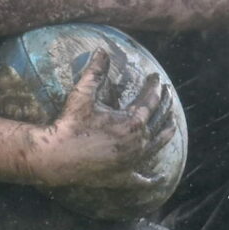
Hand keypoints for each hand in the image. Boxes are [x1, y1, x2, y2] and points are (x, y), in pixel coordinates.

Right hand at [32, 50, 177, 190]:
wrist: (56, 157)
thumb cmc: (69, 125)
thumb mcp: (82, 95)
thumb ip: (95, 72)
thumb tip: (102, 50)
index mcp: (132, 123)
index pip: (151, 100)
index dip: (154, 86)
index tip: (156, 77)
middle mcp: (138, 143)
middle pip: (159, 121)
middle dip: (165, 105)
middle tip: (167, 94)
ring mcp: (132, 162)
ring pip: (157, 146)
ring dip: (166, 133)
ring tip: (172, 125)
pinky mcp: (123, 177)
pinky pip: (142, 179)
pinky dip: (151, 179)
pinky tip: (158, 178)